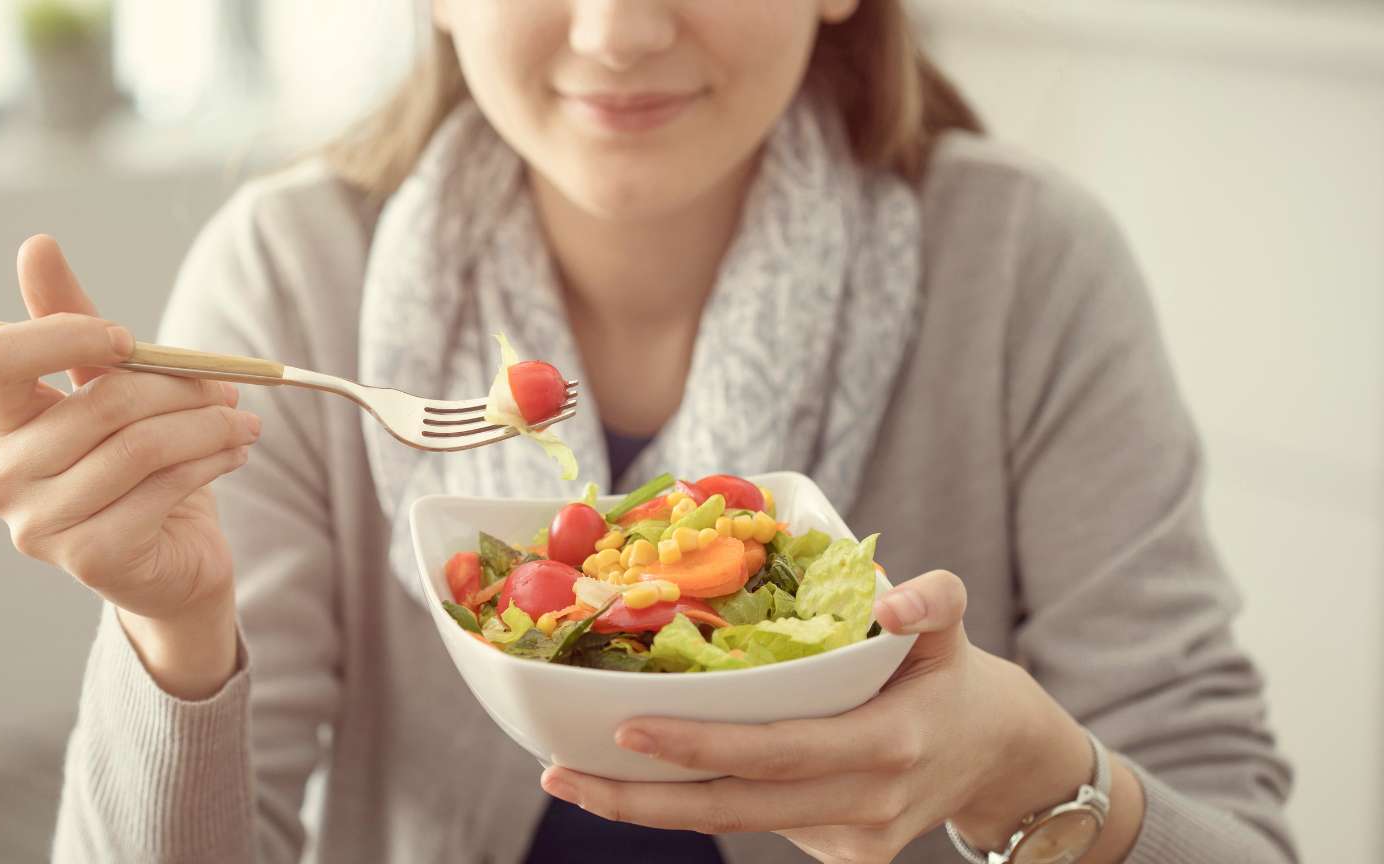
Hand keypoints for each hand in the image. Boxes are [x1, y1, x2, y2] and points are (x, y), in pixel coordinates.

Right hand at [0, 236, 259, 695]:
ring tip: (243, 420)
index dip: (65, 335)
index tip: (128, 338)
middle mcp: (3, 477)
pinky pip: (164, 488)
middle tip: (229, 386)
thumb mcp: (110, 388)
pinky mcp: (90, 559)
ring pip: (141, 447)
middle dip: (179, 387)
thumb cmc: (137, 463)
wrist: (171, 559)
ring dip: (208, 425)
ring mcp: (40, 525)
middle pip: (98, 403)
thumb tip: (36, 245)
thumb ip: (74, 323)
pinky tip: (235, 452)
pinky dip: (211, 460)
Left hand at [540, 570, 1131, 862]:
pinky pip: (758, 823)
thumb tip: (893, 598)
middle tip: (561, 772)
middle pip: (735, 808)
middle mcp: (864, 802)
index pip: (776, 750)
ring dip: (652, 806)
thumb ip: (934, 600)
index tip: (629, 728)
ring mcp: (851, 840)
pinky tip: (646, 775)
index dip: (700, 744)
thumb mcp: (955, 626)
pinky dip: (702, 800)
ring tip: (576, 777)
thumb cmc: (953, 677)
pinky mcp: (841, 856)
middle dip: (641, 798)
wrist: (998, 757)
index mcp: (887, 744)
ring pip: (735, 824)